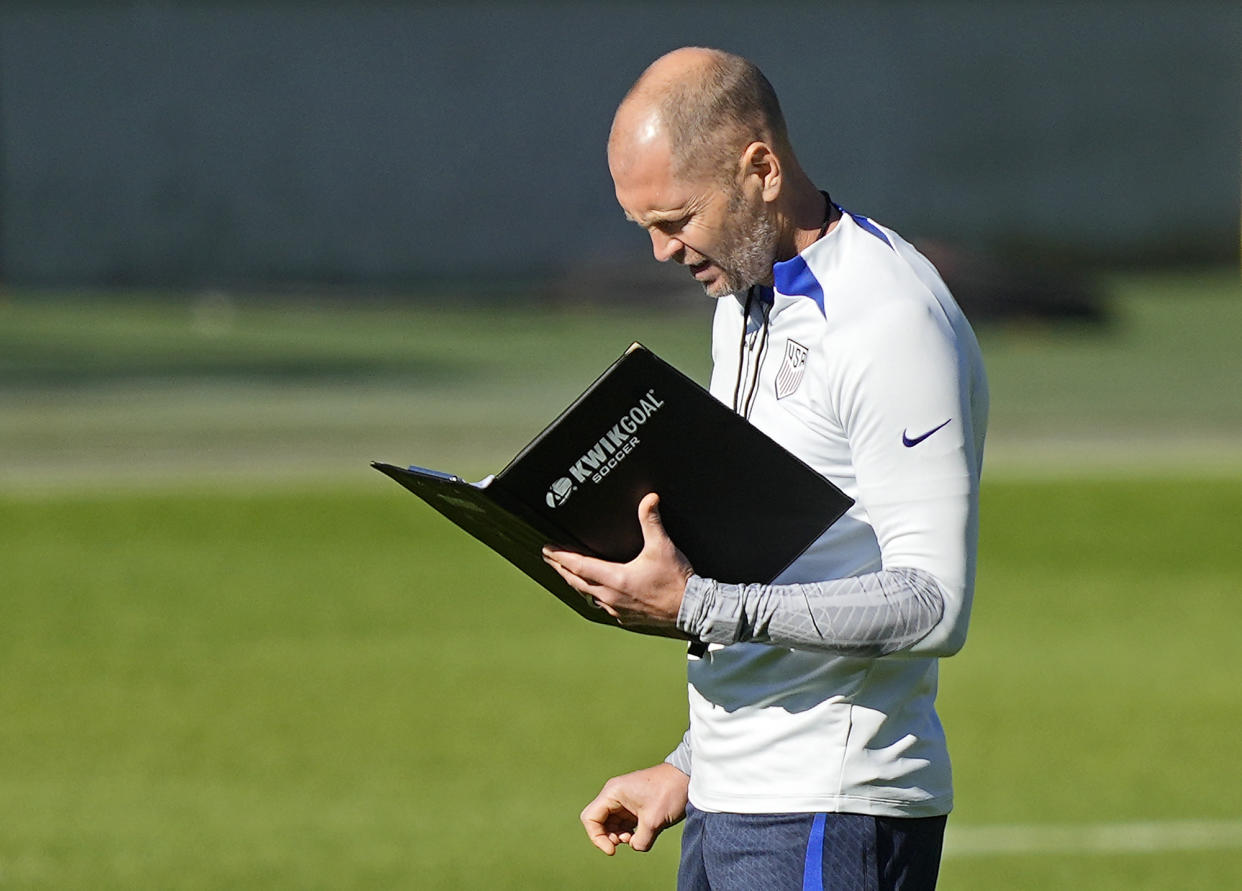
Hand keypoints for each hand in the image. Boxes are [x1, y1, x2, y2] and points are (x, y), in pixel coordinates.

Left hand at [543, 493, 693, 631]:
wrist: (691, 609)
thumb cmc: (676, 582)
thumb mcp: (662, 546)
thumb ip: (651, 521)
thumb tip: (649, 499)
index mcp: (615, 579)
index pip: (579, 565)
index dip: (560, 556)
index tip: (547, 549)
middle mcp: (611, 596)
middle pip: (576, 580)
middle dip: (561, 568)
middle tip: (549, 558)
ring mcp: (616, 609)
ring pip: (587, 594)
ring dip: (575, 581)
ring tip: (567, 572)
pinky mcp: (625, 617)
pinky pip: (601, 604)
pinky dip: (593, 594)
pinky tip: (595, 592)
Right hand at [580, 762, 689, 854]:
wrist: (688, 777)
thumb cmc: (669, 792)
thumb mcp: (654, 821)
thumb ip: (640, 841)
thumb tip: (634, 846)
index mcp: (613, 793)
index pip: (590, 818)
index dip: (597, 837)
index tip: (613, 849)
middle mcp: (615, 795)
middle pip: (599, 822)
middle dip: (609, 837)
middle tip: (626, 841)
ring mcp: (624, 800)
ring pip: (611, 824)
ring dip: (619, 836)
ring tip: (635, 837)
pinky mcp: (634, 805)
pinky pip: (622, 823)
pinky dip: (628, 832)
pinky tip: (642, 834)